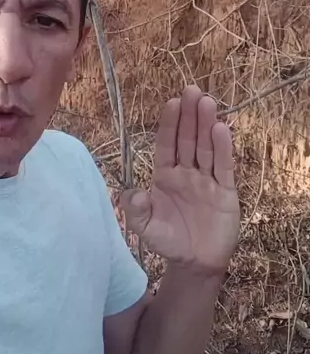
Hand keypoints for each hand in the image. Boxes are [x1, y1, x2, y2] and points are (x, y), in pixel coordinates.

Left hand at [121, 85, 239, 275]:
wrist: (195, 263)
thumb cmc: (169, 241)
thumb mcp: (145, 226)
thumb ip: (136, 209)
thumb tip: (128, 192)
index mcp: (166, 175)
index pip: (167, 144)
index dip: (169, 124)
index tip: (172, 103)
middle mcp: (187, 172)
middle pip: (188, 139)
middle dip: (189, 115)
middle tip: (192, 90)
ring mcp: (207, 180)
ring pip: (206, 147)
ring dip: (206, 125)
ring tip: (207, 102)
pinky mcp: (225, 191)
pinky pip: (224, 166)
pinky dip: (223, 148)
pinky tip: (222, 129)